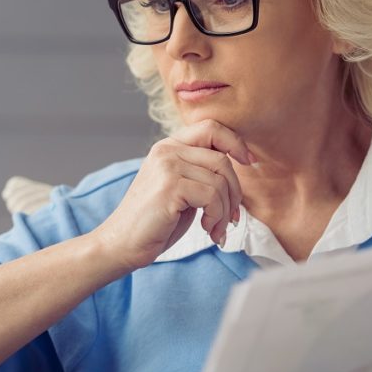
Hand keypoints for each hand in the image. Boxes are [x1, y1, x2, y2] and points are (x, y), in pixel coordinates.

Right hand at [91, 119, 253, 271]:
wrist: (122, 244)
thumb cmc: (154, 222)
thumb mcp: (181, 188)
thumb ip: (201, 172)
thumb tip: (240, 163)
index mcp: (169, 147)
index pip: (211, 127)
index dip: (235, 142)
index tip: (249, 162)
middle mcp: (166, 150)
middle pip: (222, 159)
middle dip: (235, 193)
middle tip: (232, 218)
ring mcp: (167, 166)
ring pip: (220, 181)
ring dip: (225, 212)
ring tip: (216, 229)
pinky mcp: (170, 186)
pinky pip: (212, 196)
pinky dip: (216, 217)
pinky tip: (207, 230)